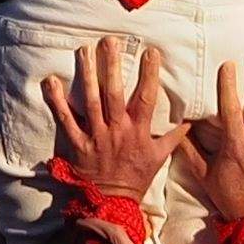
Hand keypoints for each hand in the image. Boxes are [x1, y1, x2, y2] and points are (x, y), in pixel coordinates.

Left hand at [45, 37, 179, 214]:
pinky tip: (52, 81)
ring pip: (90, 102)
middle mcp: (117, 130)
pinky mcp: (78, 144)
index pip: (146, 98)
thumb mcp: (160, 157)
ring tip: (84, 51)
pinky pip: (66, 120)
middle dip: (112, 66)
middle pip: (114, 94)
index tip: (151, 52)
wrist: (114, 203)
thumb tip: (191, 119)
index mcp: (138, 131)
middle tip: (109, 41)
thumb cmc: (137, 177)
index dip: (150, 74)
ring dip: (86, 75)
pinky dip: (58, 101)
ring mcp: (96, 136)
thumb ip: (175, 136)